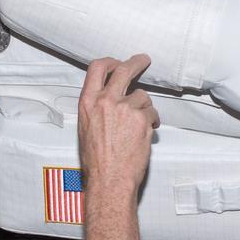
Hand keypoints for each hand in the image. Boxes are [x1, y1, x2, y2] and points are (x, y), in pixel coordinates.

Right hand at [77, 55, 159, 204]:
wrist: (109, 179)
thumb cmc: (96, 160)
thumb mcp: (86, 128)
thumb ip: (96, 108)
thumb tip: (108, 98)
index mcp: (88, 102)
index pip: (97, 68)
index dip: (110, 61)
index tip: (118, 62)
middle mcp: (106, 101)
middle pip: (124, 69)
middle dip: (136, 62)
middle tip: (143, 60)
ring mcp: (125, 108)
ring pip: (143, 96)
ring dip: (145, 108)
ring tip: (140, 125)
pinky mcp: (142, 119)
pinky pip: (152, 113)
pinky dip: (152, 122)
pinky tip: (146, 133)